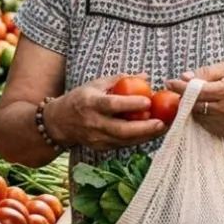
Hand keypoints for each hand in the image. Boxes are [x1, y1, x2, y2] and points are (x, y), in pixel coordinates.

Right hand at [44, 74, 165, 150]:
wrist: (60, 122)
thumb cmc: (82, 98)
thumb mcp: (96, 84)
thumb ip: (120, 80)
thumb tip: (146, 76)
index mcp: (90, 103)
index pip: (112, 105)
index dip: (131, 104)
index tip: (148, 101)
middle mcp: (93, 123)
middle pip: (121, 129)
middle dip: (143, 128)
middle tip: (161, 122)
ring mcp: (96, 138)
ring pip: (124, 141)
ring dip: (145, 136)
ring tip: (163, 129)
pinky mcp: (100, 148)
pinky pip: (123, 145)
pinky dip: (138, 140)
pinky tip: (152, 134)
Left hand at [166, 63, 223, 136]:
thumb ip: (206, 72)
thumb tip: (185, 76)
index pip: (196, 91)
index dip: (180, 87)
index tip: (169, 82)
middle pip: (194, 105)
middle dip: (184, 97)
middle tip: (180, 89)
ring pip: (197, 115)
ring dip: (192, 107)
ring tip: (195, 98)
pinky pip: (204, 124)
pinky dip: (200, 115)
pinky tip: (206, 107)